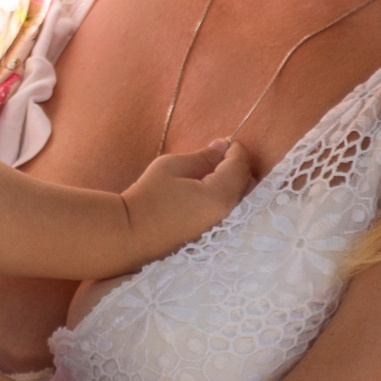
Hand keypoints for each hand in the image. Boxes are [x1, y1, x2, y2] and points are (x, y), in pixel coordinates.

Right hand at [120, 138, 254, 259]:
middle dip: (238, 167)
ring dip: (235, 184)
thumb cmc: (149, 197)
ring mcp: (223, 228)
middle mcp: (228, 214)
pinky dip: (228, 198)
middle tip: (219, 158)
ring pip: (243, 200)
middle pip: (248, 184)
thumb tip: (222, 147)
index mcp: (219, 195)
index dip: (236, 151)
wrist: (132, 234)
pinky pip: (232, 212)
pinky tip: (209, 193)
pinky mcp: (215, 236)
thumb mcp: (172, 166)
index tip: (226, 143)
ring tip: (212, 175)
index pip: (240, 166)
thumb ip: (202, 157)